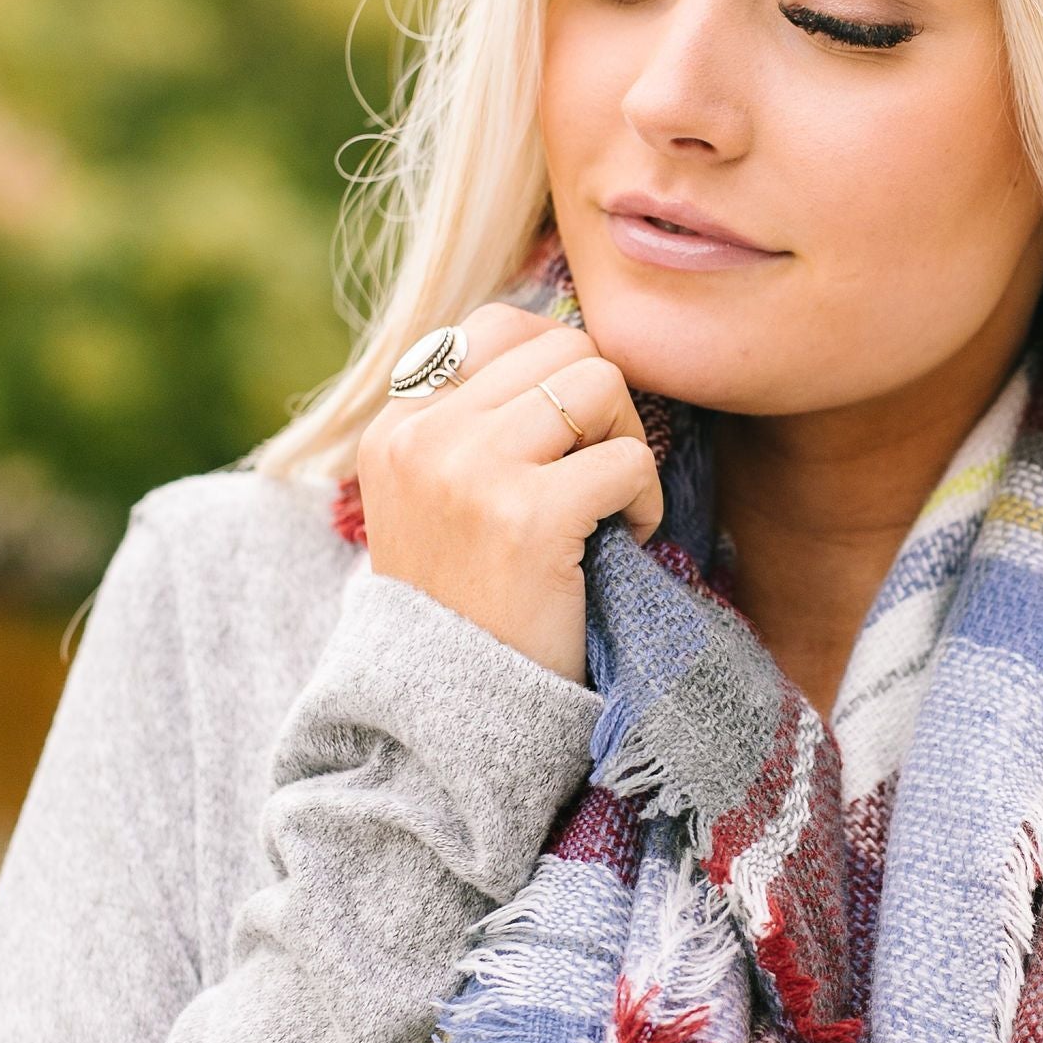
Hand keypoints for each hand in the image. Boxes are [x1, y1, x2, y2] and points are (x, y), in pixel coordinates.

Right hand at [354, 305, 662, 682]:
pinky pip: (628, 460)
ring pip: (598, 383)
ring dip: (625, 443)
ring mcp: (470, 471)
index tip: (570, 437)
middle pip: (562, 348)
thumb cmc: (470, 606)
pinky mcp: (526, 518)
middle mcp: (424, 437)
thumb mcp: (439, 501)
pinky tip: (623, 544)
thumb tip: (569, 342)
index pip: (498, 325)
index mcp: (397, 426)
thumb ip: (478, 422)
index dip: (558, 367)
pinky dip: (645, 504)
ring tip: (610, 506)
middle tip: (599, 477)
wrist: (454, 718)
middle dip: (601, 408)